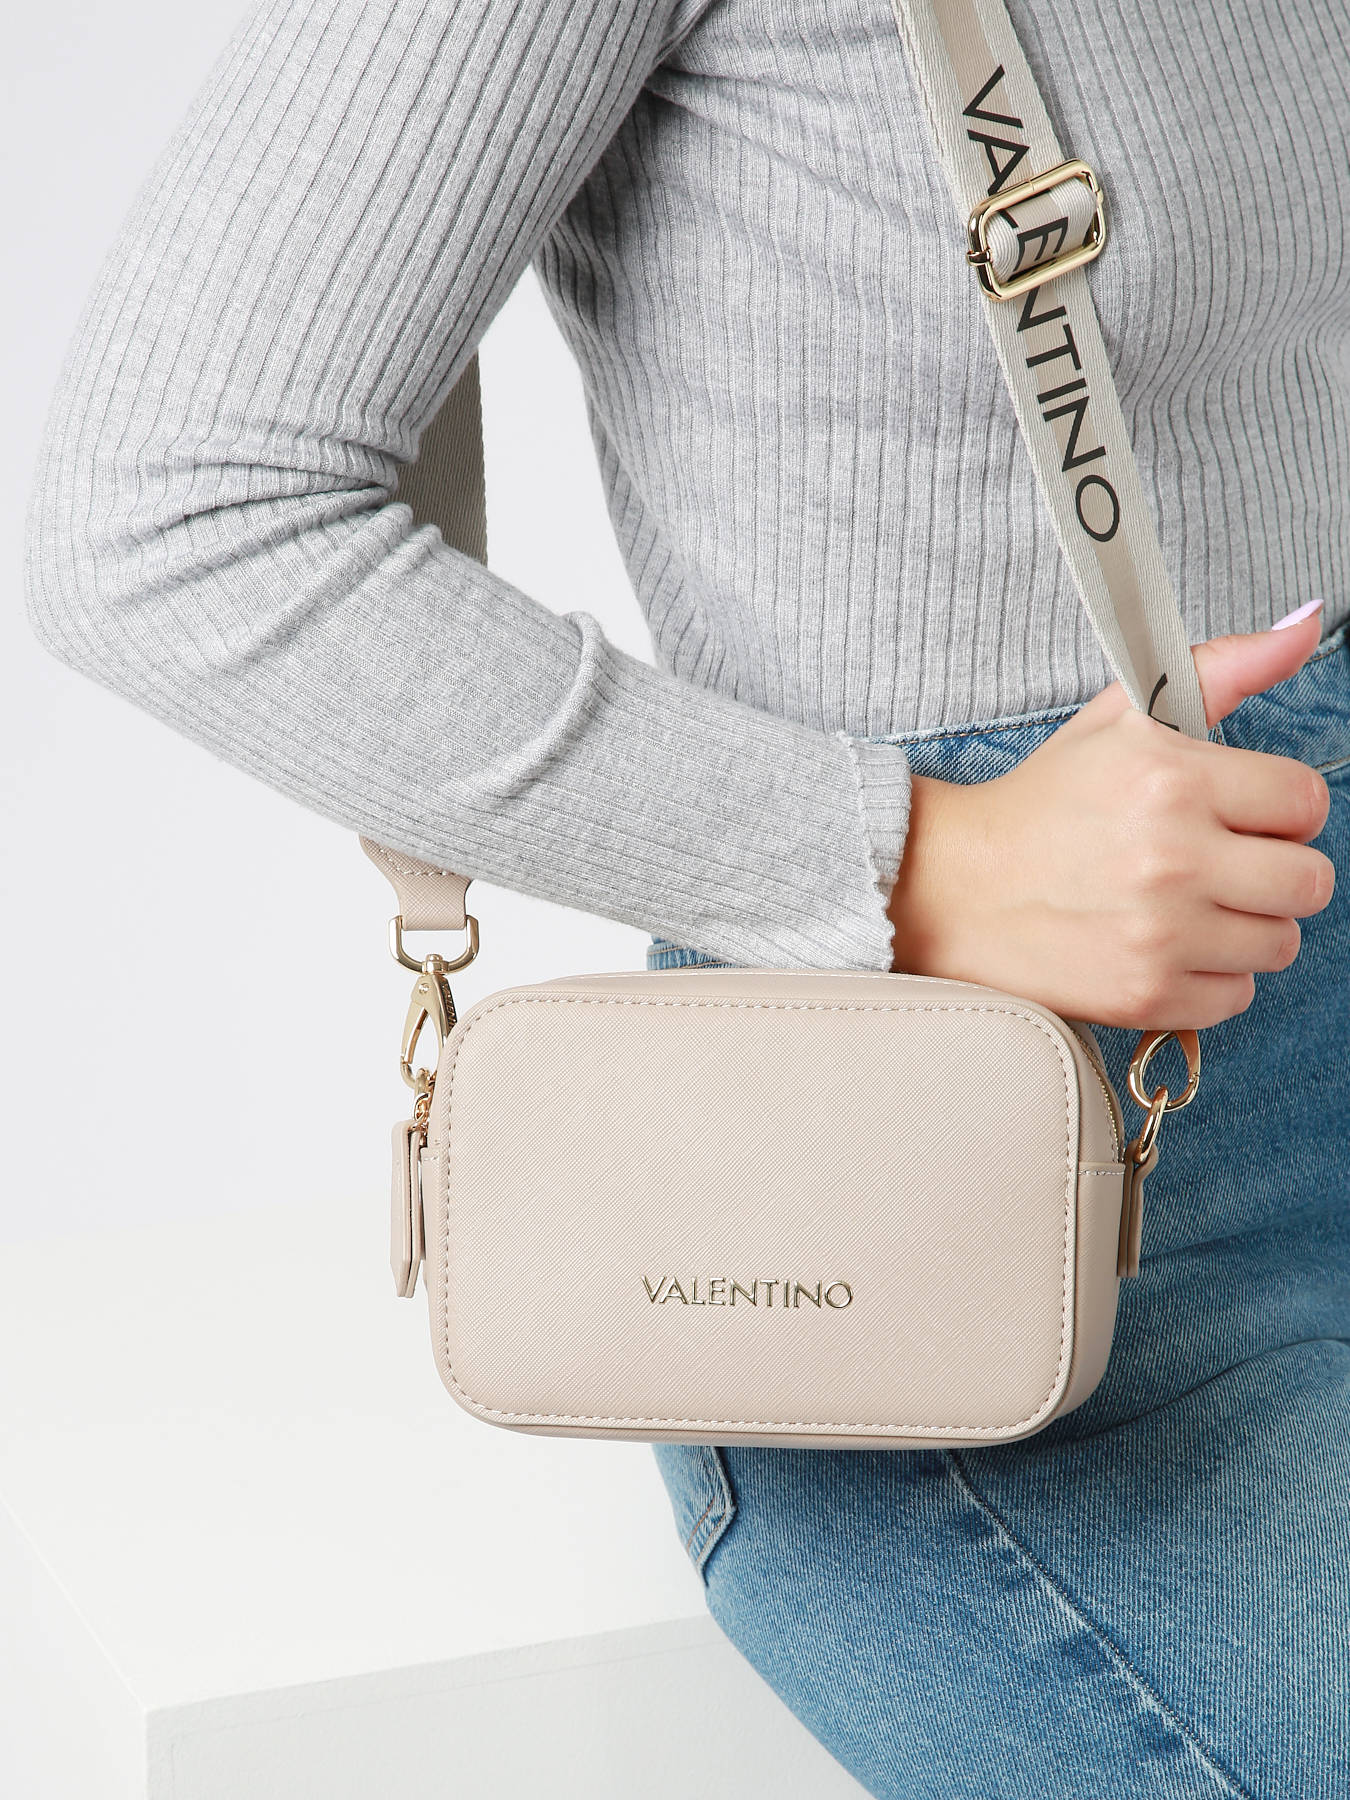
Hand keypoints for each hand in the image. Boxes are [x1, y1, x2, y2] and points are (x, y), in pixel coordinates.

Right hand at [886, 607, 1336, 1029]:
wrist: (951, 886)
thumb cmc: (1041, 803)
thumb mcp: (1123, 718)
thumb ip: (1223, 668)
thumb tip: (1306, 625)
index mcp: (1172, 779)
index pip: (1306, 802)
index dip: (1278, 809)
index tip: (1238, 817)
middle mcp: (1172, 857)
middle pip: (1309, 882)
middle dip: (1273, 872)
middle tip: (1220, 866)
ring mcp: (1160, 933)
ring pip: (1279, 944)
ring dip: (1243, 929)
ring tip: (1186, 908)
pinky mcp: (1144, 994)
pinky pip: (1237, 997)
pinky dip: (1209, 979)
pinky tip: (1164, 948)